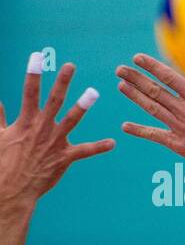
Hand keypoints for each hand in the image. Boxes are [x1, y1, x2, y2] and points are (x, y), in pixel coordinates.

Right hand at [0, 59, 113, 216]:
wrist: (12, 189)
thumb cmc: (2, 163)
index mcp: (25, 121)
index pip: (29, 91)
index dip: (33, 73)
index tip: (37, 56)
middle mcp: (42, 128)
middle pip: (54, 99)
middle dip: (62, 81)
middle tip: (71, 66)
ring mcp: (55, 142)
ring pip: (72, 119)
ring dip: (83, 105)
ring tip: (94, 92)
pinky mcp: (65, 157)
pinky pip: (85, 151)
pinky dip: (99, 146)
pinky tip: (113, 143)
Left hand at [117, 54, 184, 171]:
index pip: (168, 76)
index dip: (150, 66)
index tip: (136, 58)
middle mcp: (184, 110)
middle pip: (154, 90)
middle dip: (135, 78)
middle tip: (119, 69)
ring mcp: (179, 127)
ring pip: (151, 108)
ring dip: (134, 96)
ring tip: (121, 86)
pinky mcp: (178, 144)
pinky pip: (154, 135)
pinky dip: (139, 130)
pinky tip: (125, 126)